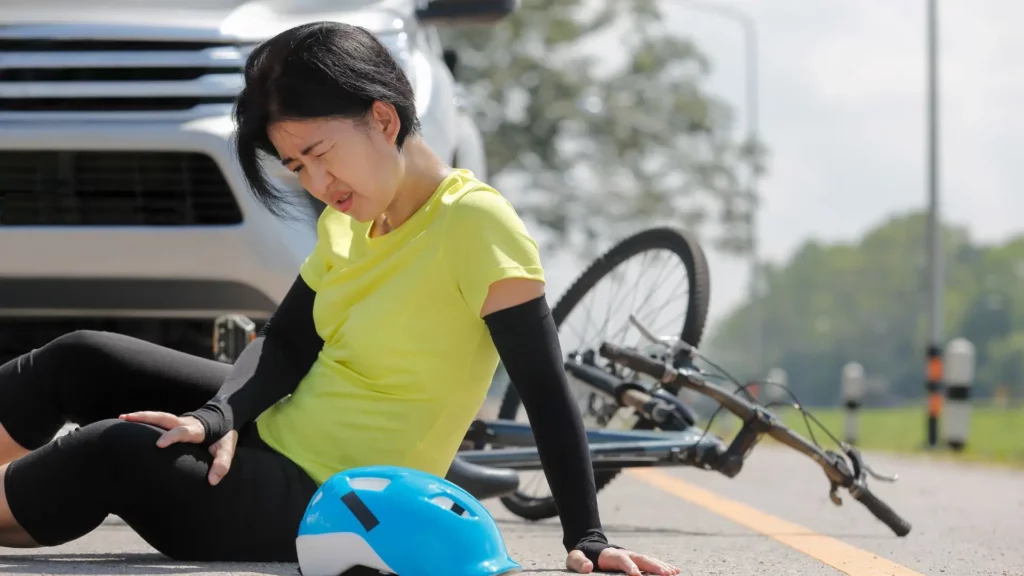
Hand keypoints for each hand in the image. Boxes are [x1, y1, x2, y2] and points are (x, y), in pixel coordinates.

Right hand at [119, 411, 237, 485]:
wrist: (225, 417)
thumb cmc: (224, 436)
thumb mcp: (227, 450)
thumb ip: (222, 464)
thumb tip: (212, 481)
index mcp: (197, 430)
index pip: (183, 431)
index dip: (172, 436)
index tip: (159, 444)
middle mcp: (185, 422)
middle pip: (164, 417)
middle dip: (146, 417)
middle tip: (127, 419)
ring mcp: (178, 421)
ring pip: (158, 416)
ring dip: (140, 417)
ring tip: (121, 418)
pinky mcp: (174, 423)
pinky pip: (157, 421)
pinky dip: (143, 420)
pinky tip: (127, 423)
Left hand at [566, 547, 680, 575]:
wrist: (588, 548)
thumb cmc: (581, 557)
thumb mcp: (574, 559)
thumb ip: (578, 562)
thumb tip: (587, 567)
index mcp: (609, 555)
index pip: (622, 560)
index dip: (630, 567)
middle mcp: (624, 553)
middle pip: (640, 558)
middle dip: (653, 566)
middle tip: (666, 574)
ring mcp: (631, 556)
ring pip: (649, 560)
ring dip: (661, 566)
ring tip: (674, 573)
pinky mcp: (635, 561)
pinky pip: (651, 563)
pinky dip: (662, 566)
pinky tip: (675, 571)